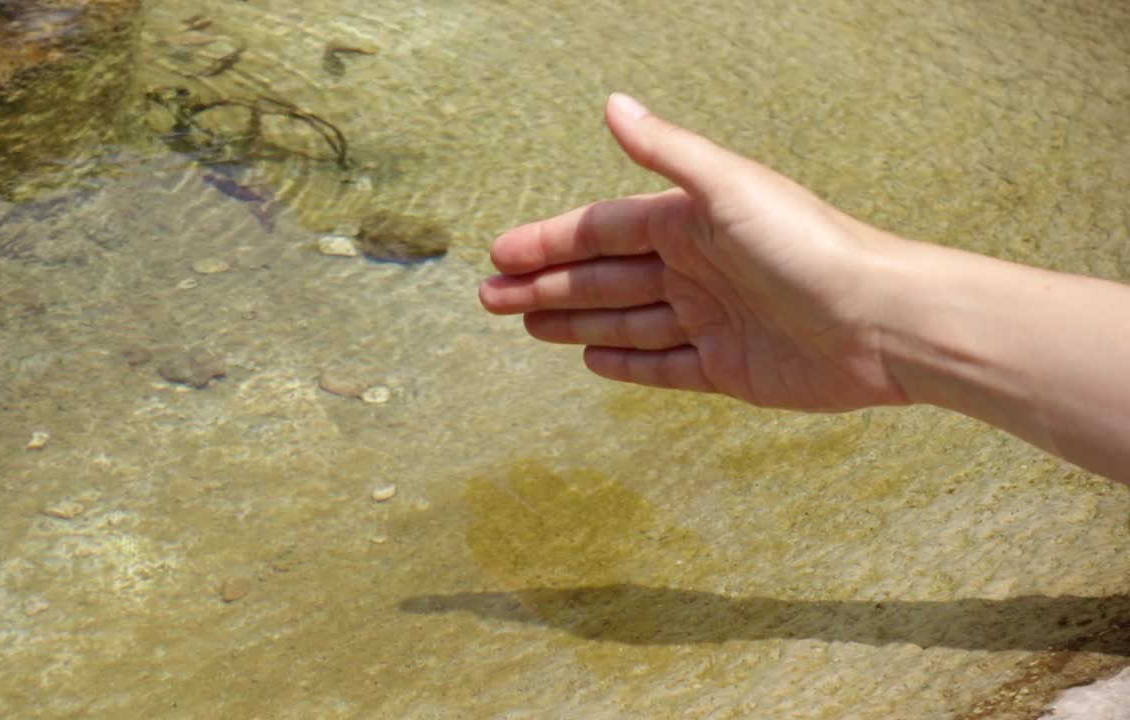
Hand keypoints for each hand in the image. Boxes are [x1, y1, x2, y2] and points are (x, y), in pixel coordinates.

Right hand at [479, 93, 909, 410]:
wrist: (882, 322)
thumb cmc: (810, 246)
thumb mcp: (729, 188)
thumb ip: (666, 152)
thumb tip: (612, 103)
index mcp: (690, 223)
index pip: (602, 231)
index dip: (550, 242)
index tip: (501, 255)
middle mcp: (696, 268)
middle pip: (604, 279)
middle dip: (546, 286)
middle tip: (491, 300)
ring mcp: (710, 320)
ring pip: (626, 321)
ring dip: (575, 322)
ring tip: (527, 325)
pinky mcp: (728, 368)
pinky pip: (663, 366)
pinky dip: (626, 363)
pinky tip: (590, 360)